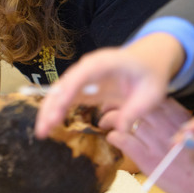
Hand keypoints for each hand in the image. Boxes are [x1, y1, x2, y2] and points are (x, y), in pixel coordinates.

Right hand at [35, 33, 184, 137]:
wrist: (149, 60)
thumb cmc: (150, 74)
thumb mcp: (151, 93)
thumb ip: (135, 111)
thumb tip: (120, 131)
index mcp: (104, 62)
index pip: (81, 75)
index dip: (68, 91)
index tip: (58, 110)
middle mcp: (88, 67)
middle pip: (64, 84)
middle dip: (52, 106)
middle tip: (44, 129)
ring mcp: (83, 76)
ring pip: (59, 92)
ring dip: (49, 111)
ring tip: (42, 132)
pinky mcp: (82, 87)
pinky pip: (64, 98)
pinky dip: (55, 111)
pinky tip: (49, 126)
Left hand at [104, 99, 193, 192]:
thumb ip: (176, 121)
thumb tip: (157, 113)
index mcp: (178, 117)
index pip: (149, 97)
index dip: (132, 96)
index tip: (124, 99)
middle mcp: (165, 125)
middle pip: (133, 104)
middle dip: (116, 103)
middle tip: (106, 108)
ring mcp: (155, 141)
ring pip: (124, 119)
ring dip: (109, 119)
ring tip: (104, 122)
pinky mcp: (147, 159)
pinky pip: (123, 139)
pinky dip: (114, 136)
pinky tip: (112, 137)